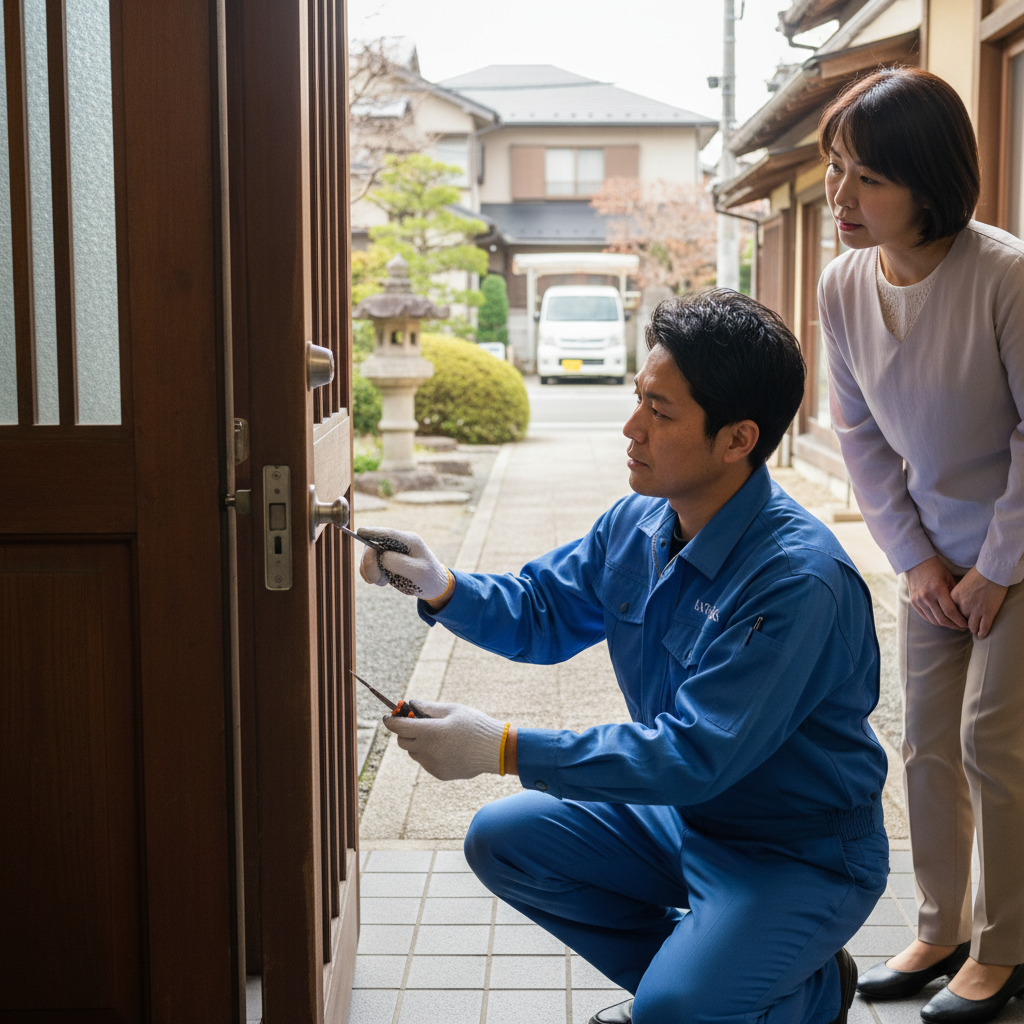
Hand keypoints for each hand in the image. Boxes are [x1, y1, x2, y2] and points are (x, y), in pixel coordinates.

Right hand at [357, 527, 452, 600]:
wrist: (434, 587)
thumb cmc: (428, 578)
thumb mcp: (417, 571)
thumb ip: (398, 562)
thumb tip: (381, 555)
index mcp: (409, 541)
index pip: (387, 533)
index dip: (372, 532)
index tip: (359, 533)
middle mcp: (398, 544)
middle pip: (374, 545)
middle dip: (369, 562)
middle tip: (373, 579)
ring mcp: (391, 552)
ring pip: (369, 556)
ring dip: (370, 570)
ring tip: (382, 582)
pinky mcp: (386, 562)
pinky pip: (371, 565)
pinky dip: (371, 574)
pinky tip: (382, 581)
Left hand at [382, 701, 508, 780]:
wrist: (495, 750)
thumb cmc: (474, 725)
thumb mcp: (452, 709)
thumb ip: (427, 707)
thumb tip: (410, 704)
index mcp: (431, 732)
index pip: (399, 727)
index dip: (390, 720)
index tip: (388, 716)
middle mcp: (429, 751)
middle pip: (402, 741)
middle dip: (405, 731)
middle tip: (416, 723)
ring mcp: (433, 765)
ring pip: (414, 752)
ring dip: (418, 743)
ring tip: (438, 736)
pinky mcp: (439, 774)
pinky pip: (426, 762)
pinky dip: (430, 754)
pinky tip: (447, 748)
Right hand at [905, 556, 967, 629]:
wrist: (915, 562)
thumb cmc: (935, 568)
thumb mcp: (948, 578)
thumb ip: (954, 594)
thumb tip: (963, 609)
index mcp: (937, 590)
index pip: (950, 612)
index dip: (960, 621)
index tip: (967, 624)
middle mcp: (926, 597)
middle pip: (942, 619)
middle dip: (954, 626)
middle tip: (963, 627)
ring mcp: (918, 600)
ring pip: (934, 620)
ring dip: (945, 625)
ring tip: (954, 625)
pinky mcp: (914, 602)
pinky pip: (926, 617)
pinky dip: (935, 621)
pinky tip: (943, 620)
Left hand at [950, 567, 1007, 638]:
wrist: (992, 571)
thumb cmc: (976, 575)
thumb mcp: (959, 584)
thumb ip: (954, 596)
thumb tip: (950, 604)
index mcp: (953, 597)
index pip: (948, 613)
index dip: (951, 618)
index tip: (953, 621)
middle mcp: (962, 605)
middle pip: (958, 621)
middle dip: (961, 625)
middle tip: (963, 627)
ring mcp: (975, 610)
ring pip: (971, 627)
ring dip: (972, 629)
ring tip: (974, 630)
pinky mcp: (988, 613)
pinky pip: (983, 628)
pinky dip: (982, 633)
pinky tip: (981, 635)